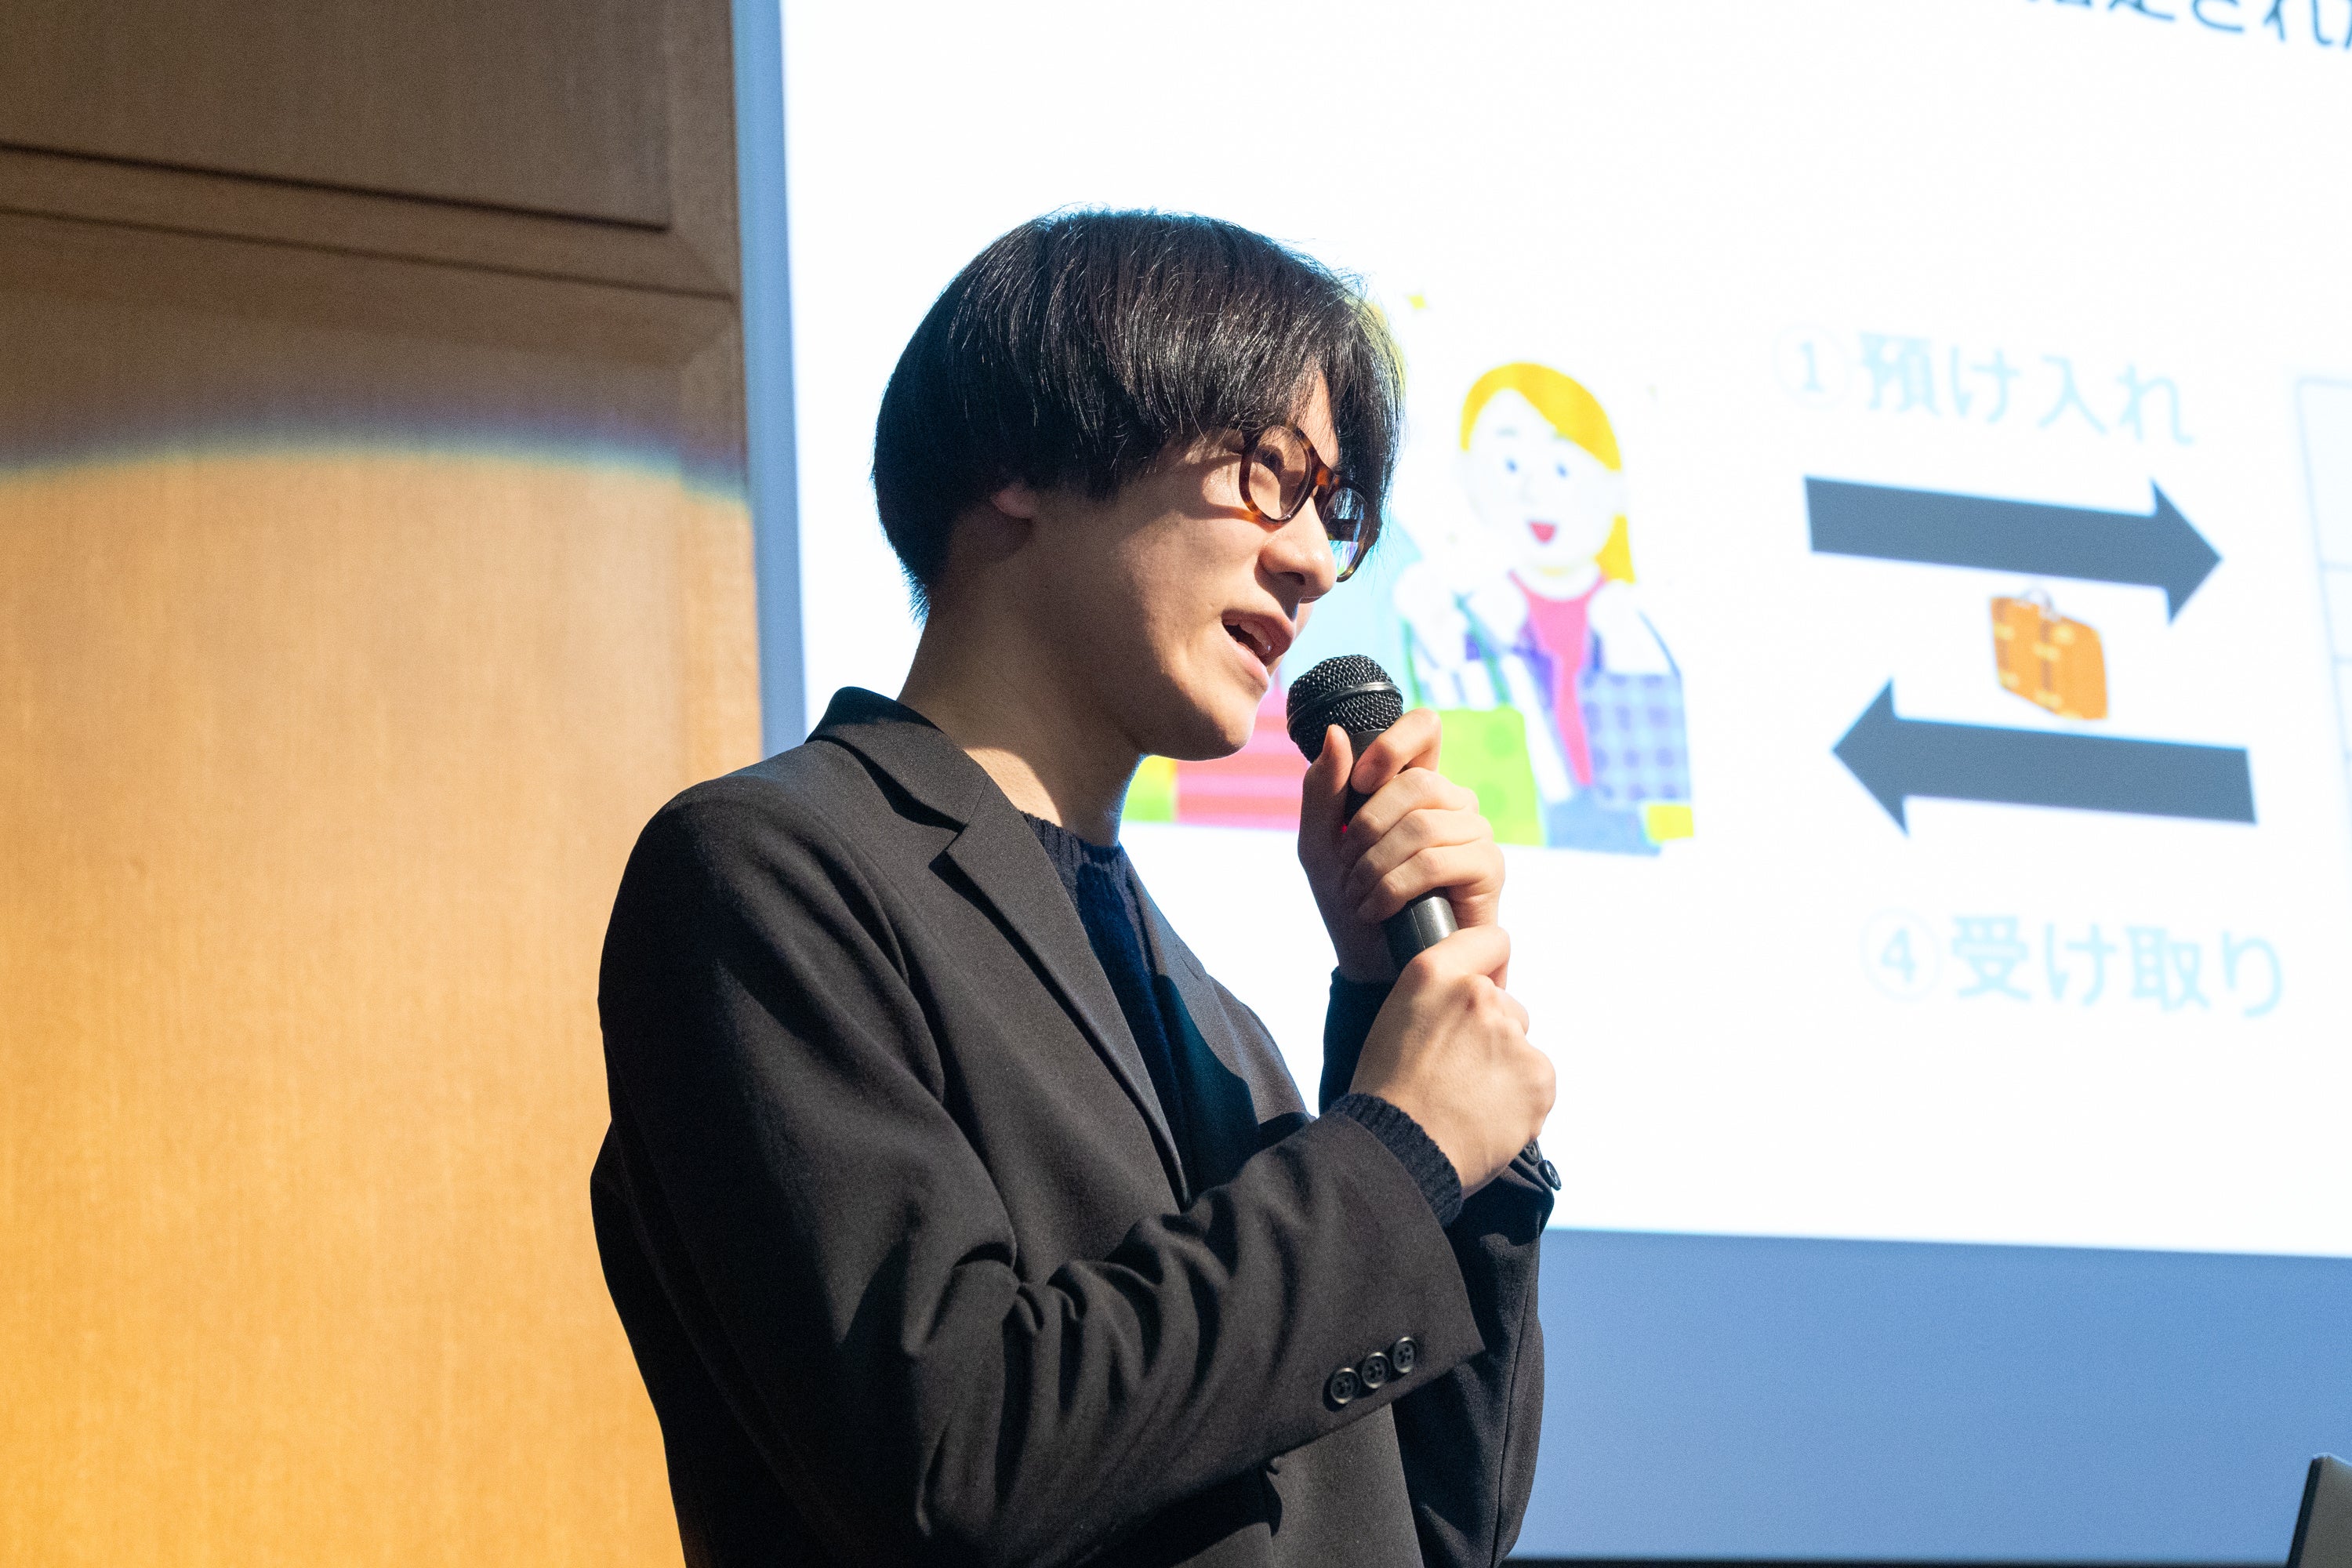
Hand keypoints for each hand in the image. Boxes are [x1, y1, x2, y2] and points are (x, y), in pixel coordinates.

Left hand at [1297, 709, 1504, 983]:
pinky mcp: (1488, 868)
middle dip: (1366, 829)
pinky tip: (1378, 909)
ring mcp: (1475, 832)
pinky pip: (1436, 860)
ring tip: (1359, 895)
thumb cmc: (1350, 900)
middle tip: (1347, 869)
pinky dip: (1394, 886)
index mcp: (1416, 784)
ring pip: (1421, 825)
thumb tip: (1336, 733)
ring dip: (1374, 865)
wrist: (1372, 964)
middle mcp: (1453, 801)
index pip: (1424, 727)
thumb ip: (1323, 789)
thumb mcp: (1320, 844)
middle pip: (1414, 782)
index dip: (1393, 744)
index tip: (1361, 780)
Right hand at [1348, 924, 1552, 1193]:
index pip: (1491, 941)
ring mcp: (1513, 1036)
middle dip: (1493, 1035)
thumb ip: (1438, 995)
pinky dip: (1521, 1100)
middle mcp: (1480, 995)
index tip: (1482, 989)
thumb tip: (1468, 998)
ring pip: (1522, 1048)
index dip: (1488, 966)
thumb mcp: (1395, 1019)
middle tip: (1458, 1071)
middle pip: (1509, 1007)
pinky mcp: (1539, 1076)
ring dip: (1505, 1070)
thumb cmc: (1387, 1094)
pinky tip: (1487, 1116)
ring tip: (1467, 1101)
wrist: (1397, 1152)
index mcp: (1435, 974)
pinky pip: (1538, 1082)